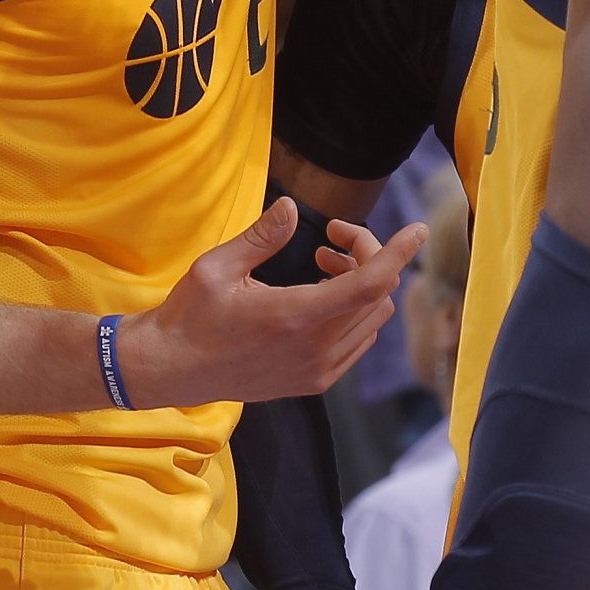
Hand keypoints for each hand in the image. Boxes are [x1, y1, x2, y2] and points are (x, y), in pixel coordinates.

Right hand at [114, 200, 427, 407]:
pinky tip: (321, 296)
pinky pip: (358, 342)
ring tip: (323, 263)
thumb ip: (262, 237)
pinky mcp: (314, 382)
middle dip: (367, 256)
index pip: (369, 283)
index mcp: (294, 316)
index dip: (397, 252)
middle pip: (376, 294)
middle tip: (331, 238)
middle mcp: (315, 349)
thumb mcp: (217, 267)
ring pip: (373, 319)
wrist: (171, 369)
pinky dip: (355, 312)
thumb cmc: (190, 315)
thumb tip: (292, 207)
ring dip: (361, 284)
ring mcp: (317, 371)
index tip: (417, 228)